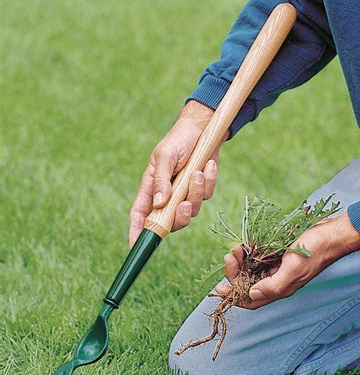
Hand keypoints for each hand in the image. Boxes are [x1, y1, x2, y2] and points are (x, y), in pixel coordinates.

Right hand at [129, 101, 225, 246]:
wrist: (202, 129)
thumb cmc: (178, 140)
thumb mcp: (165, 156)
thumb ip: (161, 180)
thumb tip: (159, 204)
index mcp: (151, 188)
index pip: (140, 215)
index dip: (137, 231)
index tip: (135, 246)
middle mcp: (167, 196)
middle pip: (170, 222)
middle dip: (179, 217)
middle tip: (186, 203)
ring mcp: (185, 194)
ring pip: (192, 210)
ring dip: (197, 192)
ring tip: (199, 172)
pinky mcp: (201, 190)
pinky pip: (207, 195)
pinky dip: (210, 181)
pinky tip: (209, 165)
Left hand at [215, 212, 359, 308]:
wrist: (331, 233)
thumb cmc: (315, 251)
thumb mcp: (294, 268)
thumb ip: (274, 284)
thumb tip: (252, 294)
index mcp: (279, 288)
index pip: (251, 300)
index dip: (234, 296)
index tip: (219, 287)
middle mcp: (275, 279)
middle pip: (246, 282)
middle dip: (234, 272)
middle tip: (229, 256)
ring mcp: (276, 265)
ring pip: (249, 268)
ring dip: (239, 259)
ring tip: (236, 247)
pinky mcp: (276, 252)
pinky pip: (256, 255)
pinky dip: (248, 250)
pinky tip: (245, 243)